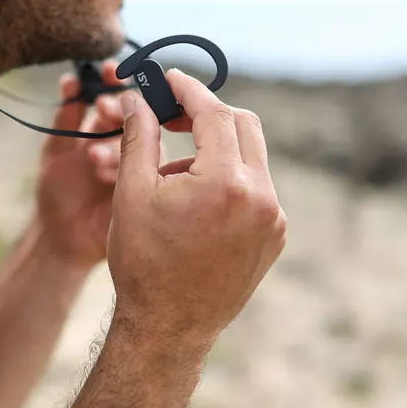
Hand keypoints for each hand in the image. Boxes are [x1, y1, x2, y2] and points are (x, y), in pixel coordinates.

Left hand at [35, 61, 165, 268]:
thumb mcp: (55, 152)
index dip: (115, 80)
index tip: (108, 69)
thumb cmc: (58, 194)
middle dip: (119, 107)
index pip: (117, 96)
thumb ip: (65, 119)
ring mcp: (138, 166)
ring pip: (138, 142)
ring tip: (92, 156)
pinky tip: (102, 174)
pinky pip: (141, 172)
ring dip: (116, 143)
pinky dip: (121, 169)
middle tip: (104, 108)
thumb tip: (72, 81)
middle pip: (133, 114)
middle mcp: (126, 144)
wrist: (61, 238)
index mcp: (106, 131)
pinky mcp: (144, 190)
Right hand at [107, 68, 286, 343]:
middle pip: (242, 126)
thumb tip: (139, 98)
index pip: (214, 113)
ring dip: (214, 150)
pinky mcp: (274, 237)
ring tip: (172, 175)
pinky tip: (193, 202)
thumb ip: (139, 136)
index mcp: (226, 183)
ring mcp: (273, 219)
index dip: (189, 90)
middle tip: (171, 117)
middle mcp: (261, 197)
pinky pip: (255, 189)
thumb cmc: (143, 263)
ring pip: (250, 158)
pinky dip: (227, 180)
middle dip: (206, 114)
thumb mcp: (131, 193)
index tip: (169, 79)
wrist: (169, 328)